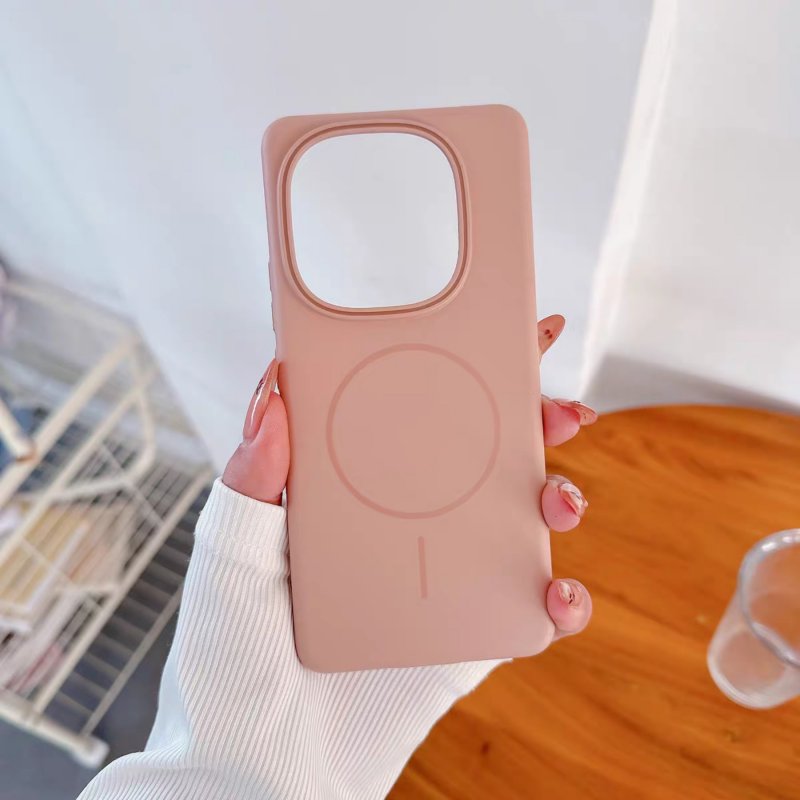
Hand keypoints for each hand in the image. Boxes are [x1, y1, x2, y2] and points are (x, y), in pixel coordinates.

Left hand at [223, 314, 594, 639]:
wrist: (258, 764)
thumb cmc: (233, 657)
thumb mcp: (229, 558)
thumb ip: (252, 482)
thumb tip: (272, 390)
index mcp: (355, 491)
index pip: (415, 414)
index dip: (465, 368)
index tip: (512, 331)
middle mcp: (406, 524)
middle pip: (483, 455)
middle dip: (534, 423)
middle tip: (562, 412)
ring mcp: (441, 577)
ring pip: (519, 521)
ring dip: (560, 497)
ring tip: (559, 502)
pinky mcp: (467, 636)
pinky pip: (530, 609)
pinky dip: (562, 600)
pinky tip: (557, 595)